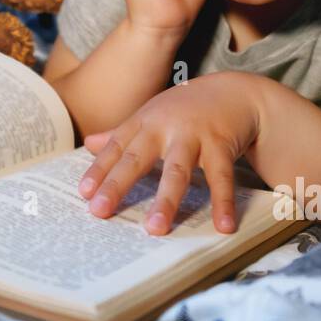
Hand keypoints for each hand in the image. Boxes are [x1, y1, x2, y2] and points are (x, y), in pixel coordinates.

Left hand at [78, 73, 261, 234]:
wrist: (235, 91)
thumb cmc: (187, 108)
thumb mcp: (152, 114)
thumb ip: (122, 132)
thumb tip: (89, 143)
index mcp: (144, 121)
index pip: (116, 147)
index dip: (99, 169)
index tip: (85, 193)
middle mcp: (165, 127)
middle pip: (137, 158)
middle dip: (117, 184)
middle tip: (100, 211)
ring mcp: (194, 135)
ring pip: (177, 170)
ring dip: (166, 200)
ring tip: (155, 229)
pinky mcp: (221, 144)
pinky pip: (221, 177)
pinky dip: (223, 202)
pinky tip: (223, 226)